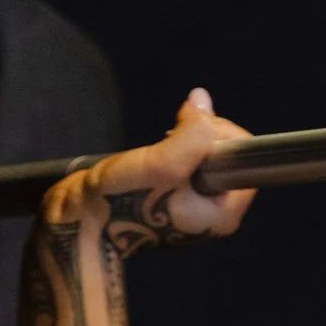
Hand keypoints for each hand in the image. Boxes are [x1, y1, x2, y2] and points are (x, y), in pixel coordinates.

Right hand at [46, 87, 257, 246]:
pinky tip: (149, 161)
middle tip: (167, 141)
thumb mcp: (162, 164)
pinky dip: (169, 155)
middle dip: (198, 138)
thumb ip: (192, 133)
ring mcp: (192, 212)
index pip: (245, 160)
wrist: (81, 224)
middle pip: (225, 158)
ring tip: (155, 155)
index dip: (220, 135)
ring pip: (202, 159)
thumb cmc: (120, 203)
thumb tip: (202, 100)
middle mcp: (212, 217)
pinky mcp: (171, 204)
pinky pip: (184, 168)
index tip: (187, 132)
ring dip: (181, 144)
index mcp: (222, 216)